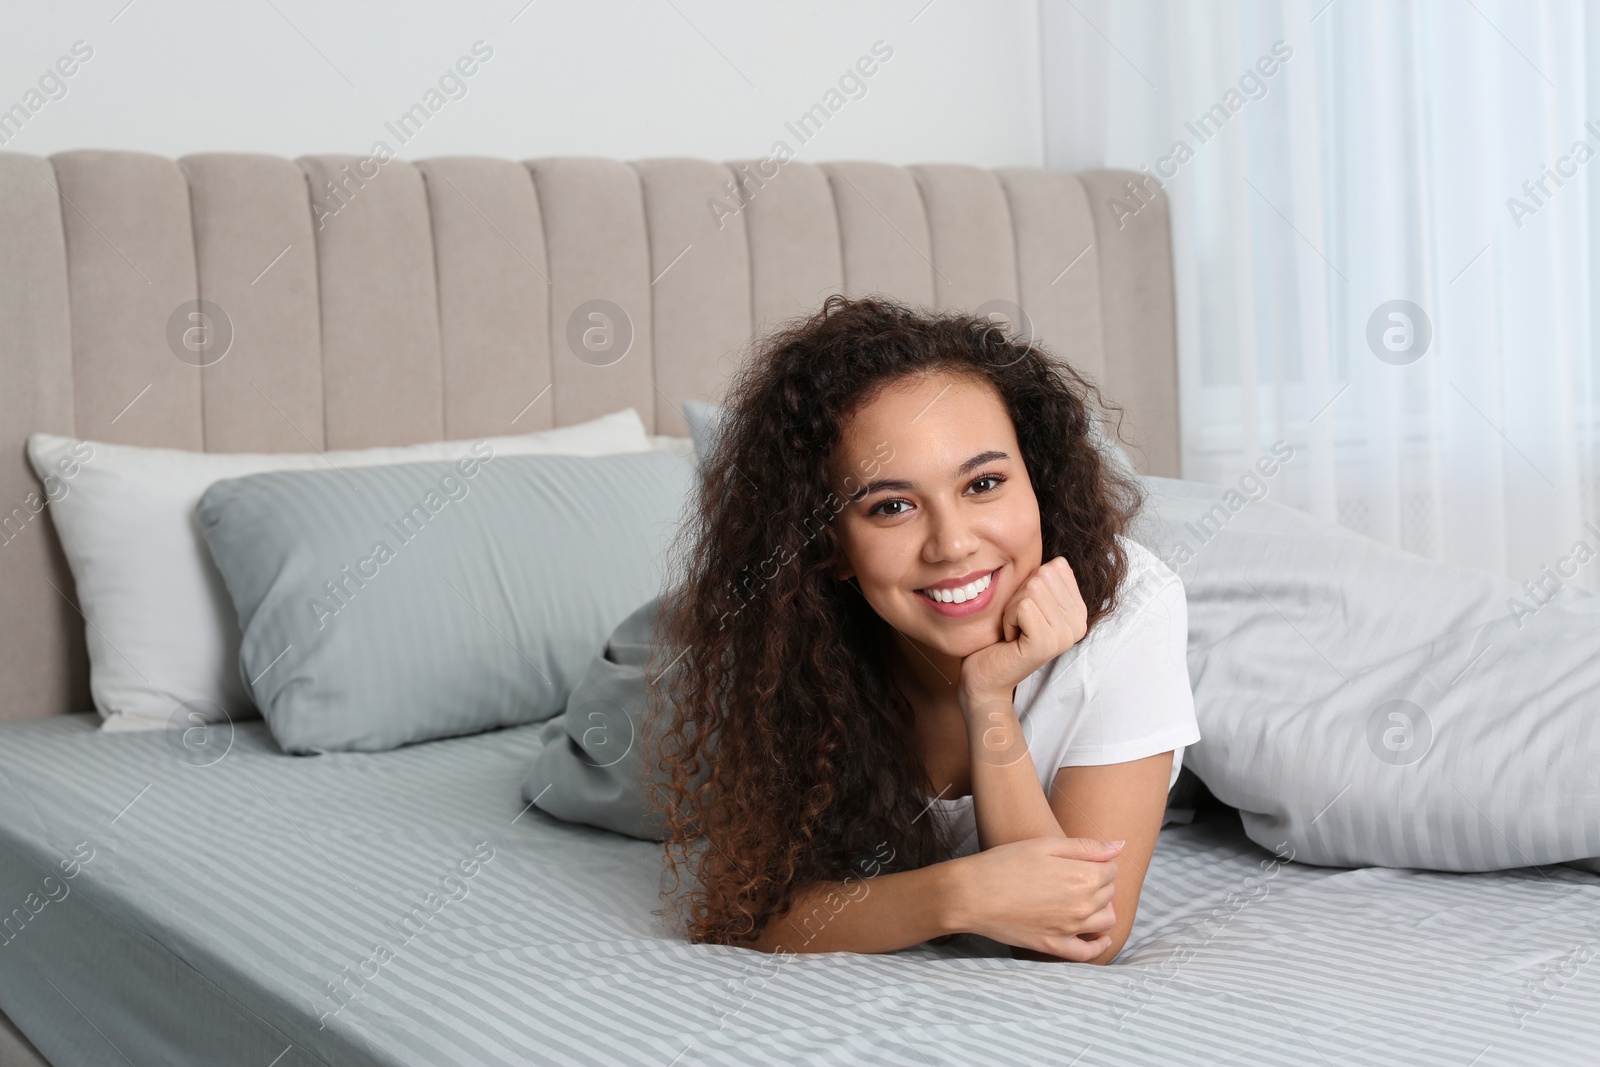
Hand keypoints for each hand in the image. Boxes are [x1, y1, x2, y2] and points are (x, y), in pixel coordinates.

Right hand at [949, 835, 1122, 960]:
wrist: (972, 894)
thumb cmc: (1005, 863)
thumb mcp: (1046, 844)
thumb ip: (1087, 847)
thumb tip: (1120, 847)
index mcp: (1083, 877)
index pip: (1111, 870)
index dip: (1099, 862)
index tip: (1082, 860)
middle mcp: (1083, 906)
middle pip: (1109, 893)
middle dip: (1099, 882)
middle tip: (1074, 874)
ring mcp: (1070, 929)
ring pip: (1105, 920)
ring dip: (1101, 908)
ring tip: (1082, 898)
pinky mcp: (1055, 946)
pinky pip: (1088, 952)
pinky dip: (1098, 945)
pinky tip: (1098, 936)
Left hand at [958, 556, 1087, 712]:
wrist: (987, 677)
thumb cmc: (1004, 636)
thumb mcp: (1028, 601)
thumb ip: (1046, 580)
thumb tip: (1058, 560)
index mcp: (1079, 611)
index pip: (1056, 567)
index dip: (1030, 585)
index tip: (1027, 613)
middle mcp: (1079, 624)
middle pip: (1043, 576)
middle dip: (1019, 596)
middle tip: (1018, 623)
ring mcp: (1065, 635)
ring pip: (1032, 589)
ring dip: (1012, 609)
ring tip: (1014, 631)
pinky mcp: (1046, 643)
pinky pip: (1022, 606)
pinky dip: (1007, 619)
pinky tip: (1010, 639)